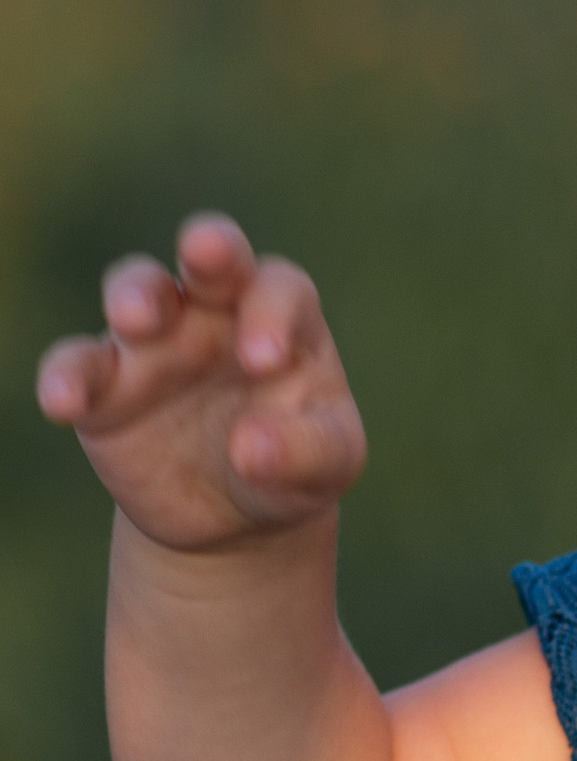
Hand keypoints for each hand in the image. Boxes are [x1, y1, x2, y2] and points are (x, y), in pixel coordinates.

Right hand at [34, 213, 365, 551]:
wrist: (237, 511)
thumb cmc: (296, 462)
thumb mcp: (328, 465)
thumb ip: (307, 451)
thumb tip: (252, 448)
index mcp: (282, 318)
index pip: (280, 290)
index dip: (272, 314)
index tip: (266, 363)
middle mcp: (217, 313)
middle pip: (210, 261)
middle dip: (209, 249)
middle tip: (207, 249)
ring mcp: (157, 342)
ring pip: (137, 292)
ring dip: (133, 297)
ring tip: (136, 322)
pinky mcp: (106, 384)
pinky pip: (78, 366)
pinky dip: (67, 377)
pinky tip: (63, 403)